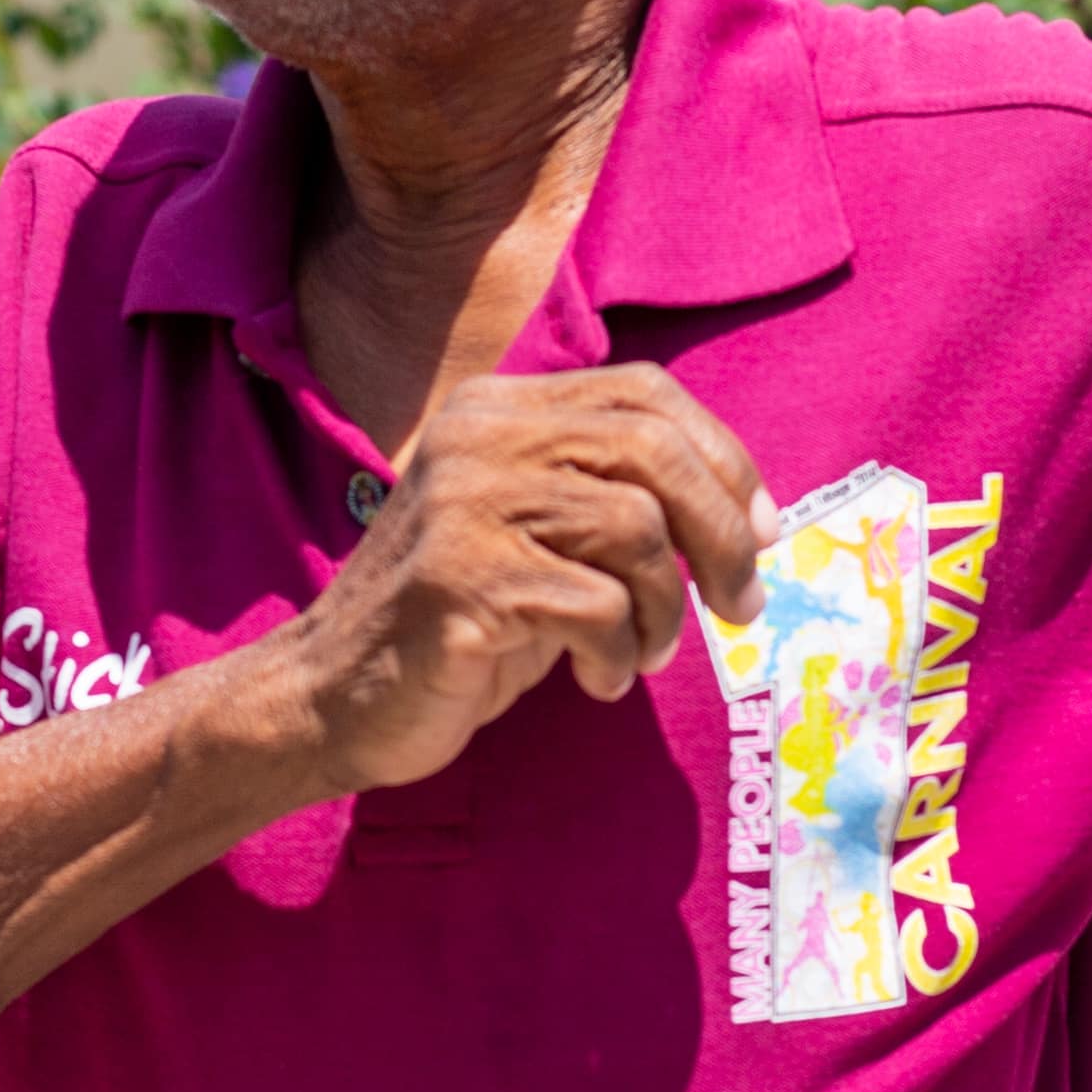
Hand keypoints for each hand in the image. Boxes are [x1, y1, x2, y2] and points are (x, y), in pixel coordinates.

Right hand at [269, 365, 768, 793]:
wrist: (330, 697)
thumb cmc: (455, 623)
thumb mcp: (531, 532)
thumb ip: (606, 495)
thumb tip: (747, 513)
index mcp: (498, 409)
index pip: (644, 394)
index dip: (722, 459)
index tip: (761, 530)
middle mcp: (480, 437)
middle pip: (653, 450)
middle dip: (722, 535)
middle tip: (740, 606)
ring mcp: (466, 503)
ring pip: (635, 530)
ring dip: (664, 610)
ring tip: (641, 655)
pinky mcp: (463, 578)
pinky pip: (597, 606)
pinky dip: (617, 654)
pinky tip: (595, 680)